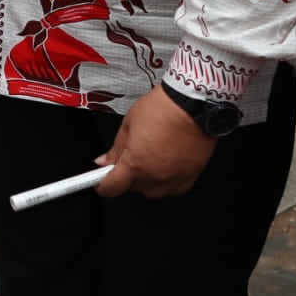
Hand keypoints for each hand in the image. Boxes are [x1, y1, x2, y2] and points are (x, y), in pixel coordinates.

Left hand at [96, 86, 217, 197]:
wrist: (194, 104)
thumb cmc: (163, 109)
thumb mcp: (128, 124)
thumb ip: (115, 148)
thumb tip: (105, 161)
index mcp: (134, 164)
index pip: (112, 187)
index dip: (103, 184)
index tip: (101, 181)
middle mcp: (154, 177)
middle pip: (132, 188)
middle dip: (126, 175)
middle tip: (129, 156)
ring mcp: (173, 179)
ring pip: (152, 190)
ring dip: (146, 178)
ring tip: (150, 155)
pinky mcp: (190, 177)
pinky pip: (172, 187)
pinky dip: (166, 179)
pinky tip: (165, 162)